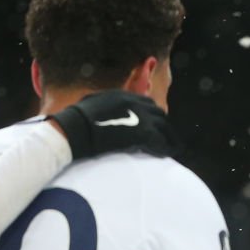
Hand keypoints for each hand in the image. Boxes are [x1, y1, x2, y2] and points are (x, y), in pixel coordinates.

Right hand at [49, 92, 180, 159]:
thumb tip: (100, 111)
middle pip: (158, 113)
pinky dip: (165, 147)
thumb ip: (104, 107)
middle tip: (168, 137)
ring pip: (164, 126)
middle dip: (164, 125)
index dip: (152, 115)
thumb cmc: (76, 121)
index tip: (155, 123)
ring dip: (169, 138)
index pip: (146, 102)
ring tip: (173, 148)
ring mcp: (140, 116)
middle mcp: (134, 102)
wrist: (76, 129)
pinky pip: (160, 141)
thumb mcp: (92, 105)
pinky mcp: (142, 132)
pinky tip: (167, 154)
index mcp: (122, 95)